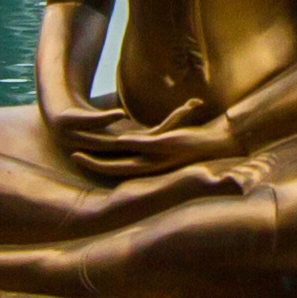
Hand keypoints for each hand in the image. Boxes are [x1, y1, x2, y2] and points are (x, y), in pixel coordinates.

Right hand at [66, 110, 243, 180]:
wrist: (225, 141)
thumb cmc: (198, 140)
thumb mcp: (171, 138)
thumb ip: (156, 135)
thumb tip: (147, 128)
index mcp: (149, 166)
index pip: (116, 169)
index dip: (97, 165)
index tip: (78, 157)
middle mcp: (150, 168)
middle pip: (113, 170)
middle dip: (91, 164)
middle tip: (71, 155)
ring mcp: (157, 160)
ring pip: (122, 164)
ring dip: (101, 160)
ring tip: (79, 151)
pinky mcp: (165, 147)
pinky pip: (140, 147)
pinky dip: (125, 145)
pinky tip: (110, 140)